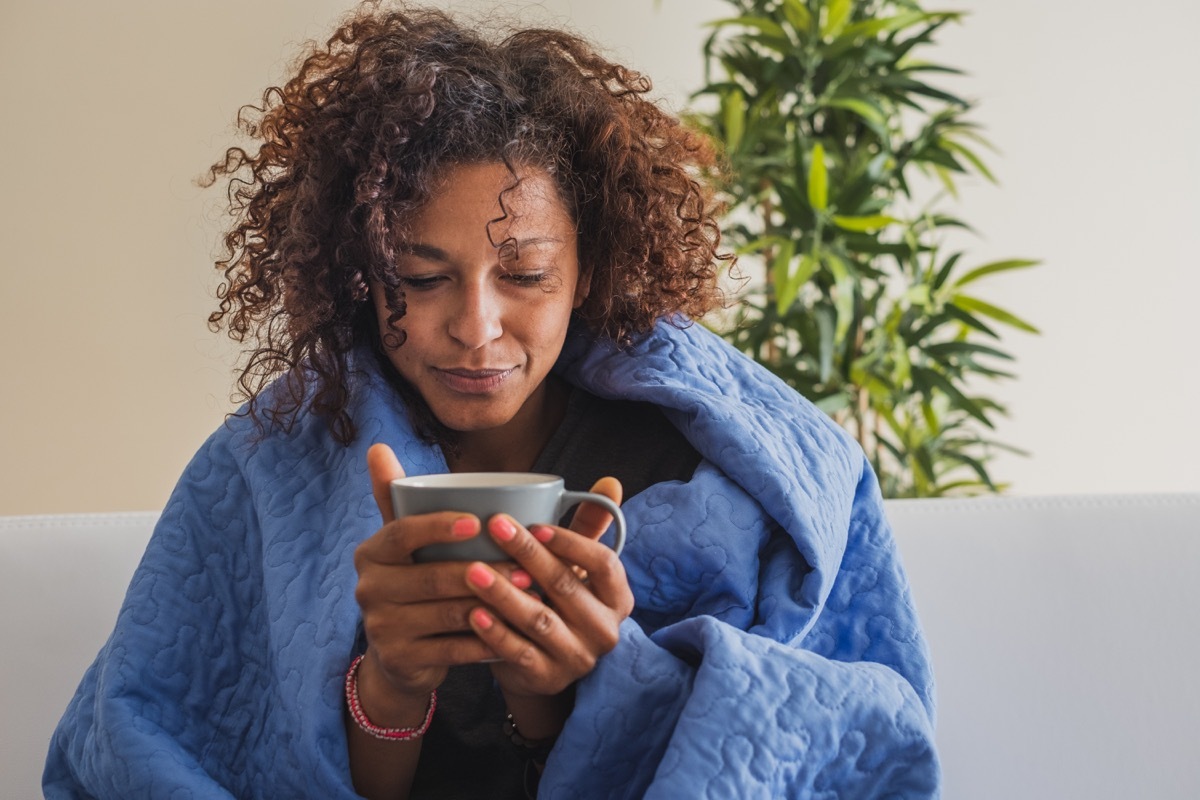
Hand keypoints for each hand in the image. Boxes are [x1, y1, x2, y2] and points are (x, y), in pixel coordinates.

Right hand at [352, 444, 532, 719]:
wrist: (400, 654)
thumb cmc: (416, 581)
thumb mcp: (405, 542)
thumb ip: (397, 497)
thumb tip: (378, 446)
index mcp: (371, 553)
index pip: (401, 533)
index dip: (437, 527)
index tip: (477, 521)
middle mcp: (367, 589)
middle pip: (431, 577)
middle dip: (484, 572)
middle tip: (526, 568)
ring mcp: (381, 628)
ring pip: (447, 614)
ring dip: (494, 606)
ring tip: (530, 596)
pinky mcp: (401, 661)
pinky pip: (453, 650)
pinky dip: (488, 642)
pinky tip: (517, 633)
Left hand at [463, 478, 634, 700]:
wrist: (543, 664)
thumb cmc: (559, 601)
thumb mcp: (577, 567)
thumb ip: (589, 527)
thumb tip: (611, 481)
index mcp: (618, 597)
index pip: (604, 564)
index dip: (572, 543)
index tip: (536, 524)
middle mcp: (605, 630)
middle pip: (566, 587)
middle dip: (528, 555)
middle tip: (494, 526)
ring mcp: (578, 658)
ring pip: (539, 620)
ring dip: (503, 594)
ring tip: (472, 570)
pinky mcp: (548, 678)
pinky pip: (519, 653)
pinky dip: (495, 633)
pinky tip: (472, 613)